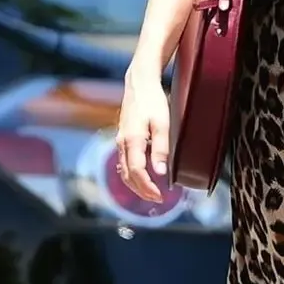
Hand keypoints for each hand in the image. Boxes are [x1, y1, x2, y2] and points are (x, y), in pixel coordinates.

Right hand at [115, 71, 171, 201]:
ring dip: (136, 185)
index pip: (137, 172)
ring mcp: (120, 140)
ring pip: (124, 170)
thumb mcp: (163, 123)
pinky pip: (124, 162)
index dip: (148, 187)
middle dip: (141, 191)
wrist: (139, 83)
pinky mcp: (122, 138)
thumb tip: (161, 173)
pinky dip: (132, 175)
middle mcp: (122, 143)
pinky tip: (142, 178)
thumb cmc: (153, 101)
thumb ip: (161, 148)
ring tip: (151, 192)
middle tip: (157, 199)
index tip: (161, 196)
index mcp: (132, 140)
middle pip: (128, 175)